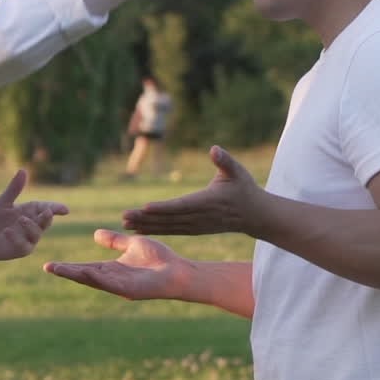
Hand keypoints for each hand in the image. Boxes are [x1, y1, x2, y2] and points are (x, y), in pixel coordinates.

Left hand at [0, 169, 67, 263]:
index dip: (56, 208)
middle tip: (47, 212)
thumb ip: (14, 188)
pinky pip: (23, 244)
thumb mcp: (3, 201)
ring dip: (30, 226)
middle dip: (47, 217)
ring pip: (37, 233)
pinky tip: (7, 231)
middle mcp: (33, 224)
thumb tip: (23, 170)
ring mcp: (29, 238)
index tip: (65, 210)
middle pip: (46, 221)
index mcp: (31, 211)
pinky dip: (16, 237)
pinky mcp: (22, 250)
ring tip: (21, 219)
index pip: (47, 208)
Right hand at [43, 229, 188, 300]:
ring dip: (76, 275)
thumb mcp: (132, 244)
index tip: (50, 264)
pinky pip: (110, 284)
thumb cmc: (160, 259)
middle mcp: (113, 280)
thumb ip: (114, 240)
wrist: (179, 270)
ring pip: (93, 280)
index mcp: (112, 269)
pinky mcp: (130, 290)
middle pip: (85, 275)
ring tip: (59, 270)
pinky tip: (85, 273)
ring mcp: (120, 286)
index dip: (69, 266)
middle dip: (67, 272)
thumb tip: (95, 234)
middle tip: (47, 267)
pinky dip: (96, 279)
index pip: (85, 267)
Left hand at [122, 145, 262, 235]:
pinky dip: (155, 230)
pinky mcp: (194, 229)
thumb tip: (214, 149)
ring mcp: (196, 225)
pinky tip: (139, 230)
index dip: (163, 207)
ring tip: (125, 224)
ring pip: (167, 227)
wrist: (255, 215)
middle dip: (145, 218)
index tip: (145, 207)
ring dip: (146, 225)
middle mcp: (198, 216)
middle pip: (168, 219)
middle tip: (124, 216)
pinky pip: (171, 230)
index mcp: (206, 201)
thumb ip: (225, 161)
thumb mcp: (237, 172)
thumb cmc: (245, 189)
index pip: (180, 205)